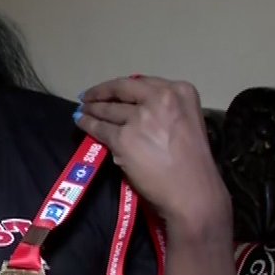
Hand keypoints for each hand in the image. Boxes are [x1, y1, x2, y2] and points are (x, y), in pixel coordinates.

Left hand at [75, 76, 229, 233]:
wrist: (193, 191)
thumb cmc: (194, 164)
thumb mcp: (186, 122)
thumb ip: (164, 111)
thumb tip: (133, 110)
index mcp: (180, 91)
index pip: (141, 83)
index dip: (120, 87)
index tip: (110, 89)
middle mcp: (160, 98)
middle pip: (122, 90)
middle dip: (101, 92)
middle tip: (87, 97)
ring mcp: (140, 118)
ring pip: (109, 110)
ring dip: (92, 110)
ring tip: (82, 111)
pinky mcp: (123, 138)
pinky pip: (100, 128)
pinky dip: (87, 125)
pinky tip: (81, 122)